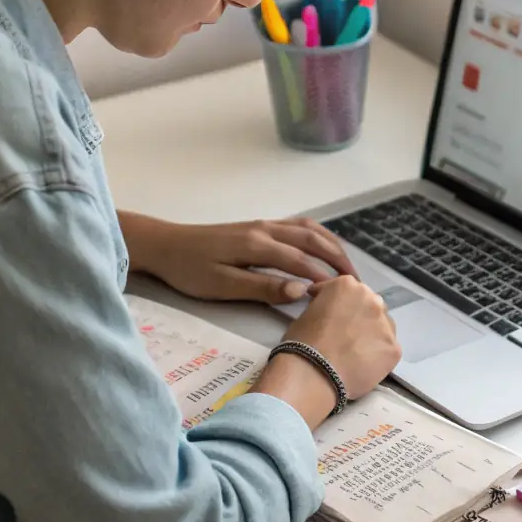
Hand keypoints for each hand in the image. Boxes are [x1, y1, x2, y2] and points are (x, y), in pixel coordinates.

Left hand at [117, 212, 354, 302]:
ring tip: (346, 266)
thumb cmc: (189, 270)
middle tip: (356, 282)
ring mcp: (263, 225)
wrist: (164, 245)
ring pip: (308, 228)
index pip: (302, 260)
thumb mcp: (222, 286)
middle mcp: (265, 229)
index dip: (325, 277)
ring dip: (331, 245)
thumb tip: (301, 291)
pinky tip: (322, 247)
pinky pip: (297, 225)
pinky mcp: (257, 226)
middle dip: (338, 259)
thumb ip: (263, 288)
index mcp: (258, 245)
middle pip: (312, 238)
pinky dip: (317, 235)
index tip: (343, 296)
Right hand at [284, 276, 401, 399]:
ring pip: (382, 327)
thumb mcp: (308, 312)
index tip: (329, 314)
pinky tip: (364, 365)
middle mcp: (372, 299)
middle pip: (369, 305)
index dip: (336, 303)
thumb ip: (325, 306)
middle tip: (346, 334)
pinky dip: (377, 355)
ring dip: (372, 333)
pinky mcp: (394, 348)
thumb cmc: (303, 341)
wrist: (313, 373)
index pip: (346, 289)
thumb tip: (329, 314)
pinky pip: (386, 349)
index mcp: (348, 285)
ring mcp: (386, 324)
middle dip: (359, 316)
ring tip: (357, 351)